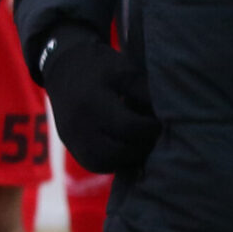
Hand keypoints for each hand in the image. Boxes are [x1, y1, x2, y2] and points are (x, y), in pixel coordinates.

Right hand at [41, 34, 159, 173]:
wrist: (62, 68)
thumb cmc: (100, 68)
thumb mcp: (125, 71)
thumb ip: (147, 93)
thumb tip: (169, 117)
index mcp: (92, 102)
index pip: (129, 128)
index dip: (151, 129)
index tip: (160, 123)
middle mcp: (78, 125)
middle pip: (118, 151)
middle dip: (142, 147)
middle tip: (154, 137)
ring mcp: (71, 139)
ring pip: (106, 163)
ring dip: (128, 158)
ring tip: (141, 144)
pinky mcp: (71, 146)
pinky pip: (95, 164)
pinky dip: (114, 161)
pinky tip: (125, 148)